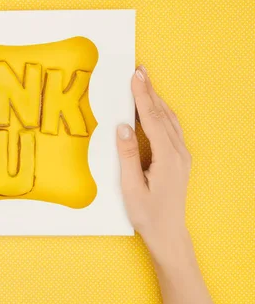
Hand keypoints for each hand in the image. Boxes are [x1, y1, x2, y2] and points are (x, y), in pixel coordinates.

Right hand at [116, 66, 220, 303]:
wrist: (168, 233)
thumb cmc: (147, 214)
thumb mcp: (131, 187)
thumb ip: (127, 155)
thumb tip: (122, 126)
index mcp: (167, 158)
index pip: (153, 119)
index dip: (143, 95)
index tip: (136, 76)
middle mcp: (179, 153)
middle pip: (163, 114)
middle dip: (150, 91)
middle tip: (139, 70)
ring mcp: (182, 156)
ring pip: (169, 120)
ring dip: (156, 100)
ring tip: (144, 83)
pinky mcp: (179, 159)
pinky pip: (171, 128)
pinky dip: (161, 113)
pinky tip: (153, 108)